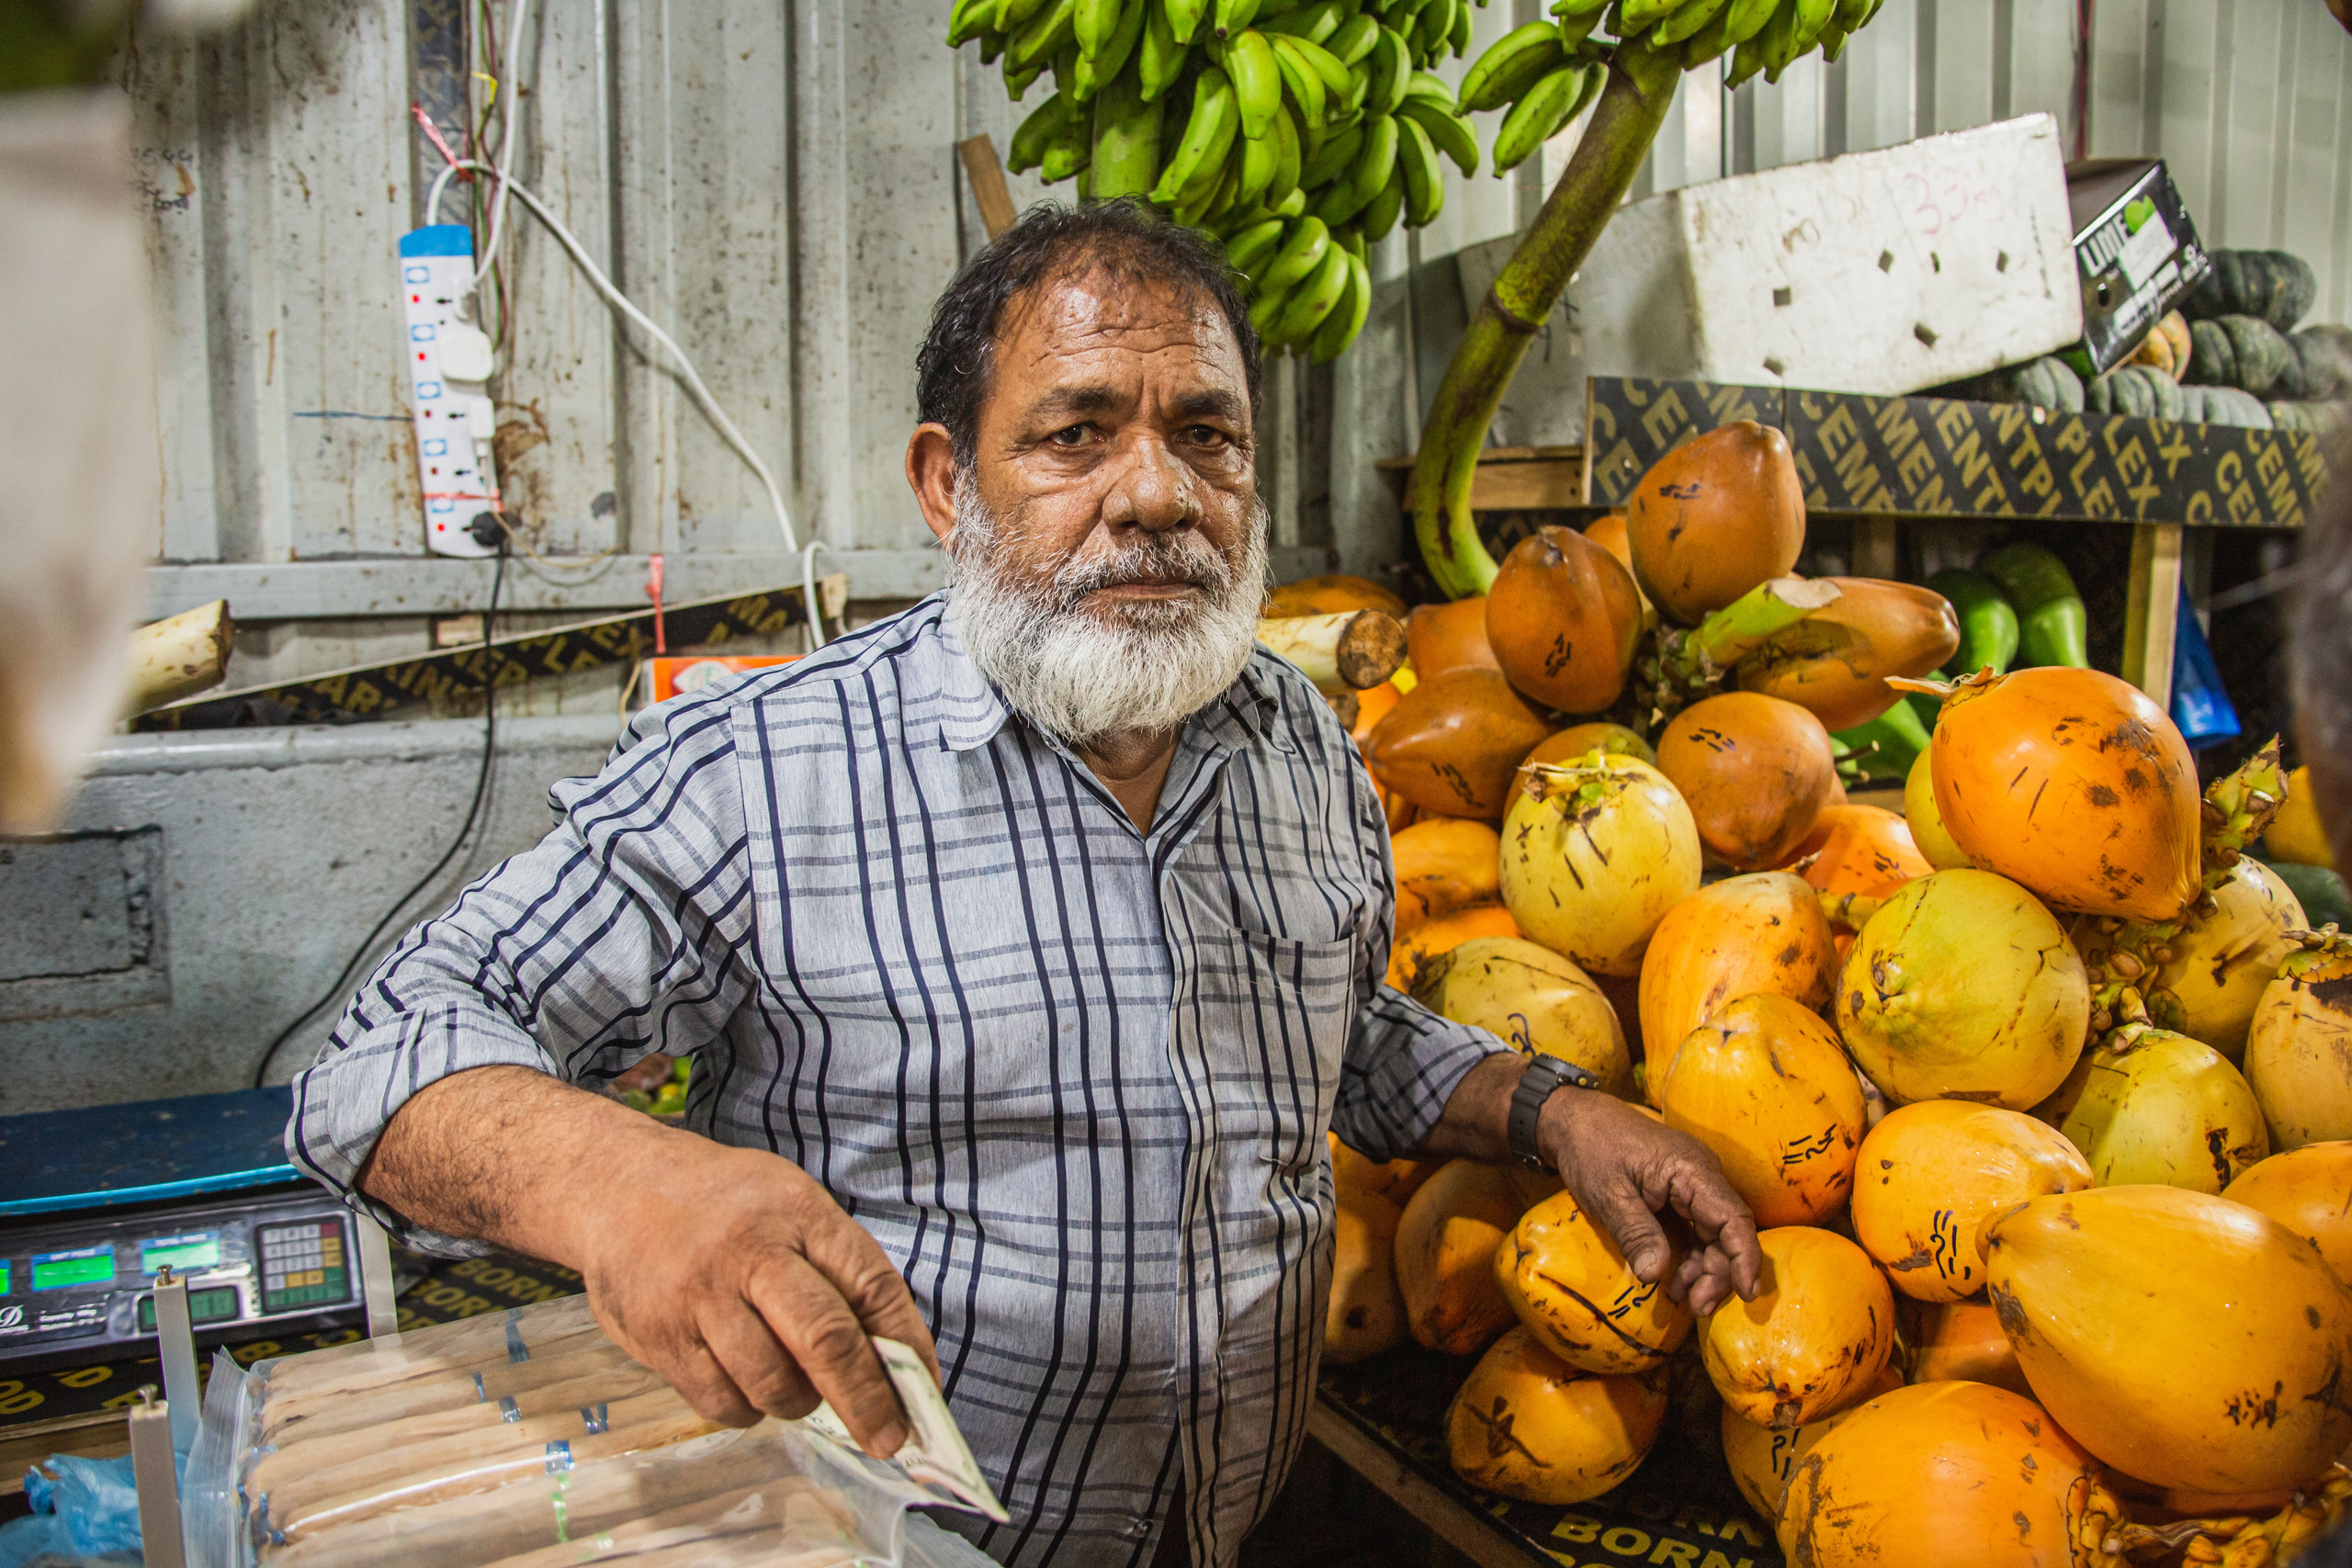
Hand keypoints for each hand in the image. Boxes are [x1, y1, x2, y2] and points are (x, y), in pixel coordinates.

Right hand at [563, 1132, 939, 1454]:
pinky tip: (747, 1384)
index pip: (870, 1284)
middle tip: (889, 1440)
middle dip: (866, 1401)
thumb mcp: (793, 1206)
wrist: (618, 1185)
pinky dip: (748, 1409)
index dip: (906, 1345)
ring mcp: (699, 1296)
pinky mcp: (658, 1337)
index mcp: (799, 1213)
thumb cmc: (726, 1204)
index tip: (924, 1393)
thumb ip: (839, 1271)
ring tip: (797, 1388)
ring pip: (771, 1383)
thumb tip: (893, 1359)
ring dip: (799, 1404)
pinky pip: (720, 1402)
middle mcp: (750, 1252)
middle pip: (825, 1340)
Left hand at [1536, 1090, 1760, 1315]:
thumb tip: (1656, 1276)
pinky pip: (1697, 1231)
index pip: (1733, 1217)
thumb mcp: (1608, 1194)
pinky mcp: (1680, 1195)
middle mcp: (1701, 1176)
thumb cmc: (1591, 1148)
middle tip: (1696, 1307)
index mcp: (1690, 1169)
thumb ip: (1635, 1233)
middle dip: (1718, 1274)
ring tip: (1681, 1299)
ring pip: (1714, 1235)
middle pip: (1727, 1232)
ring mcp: (1692, 1185)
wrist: (1576, 1120)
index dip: (1745, 1257)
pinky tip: (1674, 1282)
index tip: (1747, 1293)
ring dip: (1704, 1270)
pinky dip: (1690, 1258)